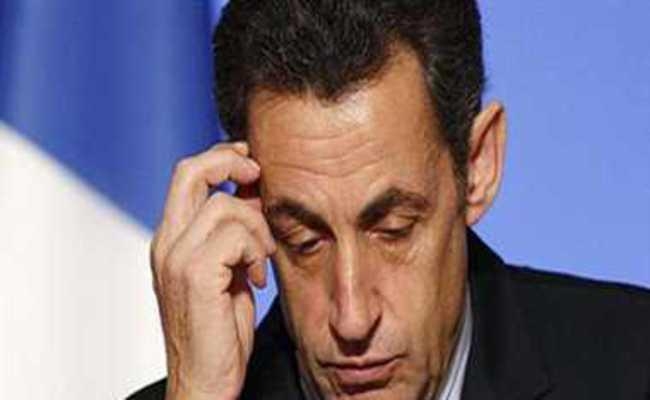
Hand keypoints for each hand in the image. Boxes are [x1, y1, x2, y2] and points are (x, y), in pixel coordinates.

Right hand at [150, 142, 274, 399]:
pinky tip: (257, 279)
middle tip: (259, 174)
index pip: (187, 175)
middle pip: (191, 171)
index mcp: (171, 239)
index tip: (252, 164)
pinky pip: (235, 235)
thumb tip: (256, 196)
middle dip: (232, 161)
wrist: (205, 380)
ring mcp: (176, 258)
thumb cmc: (219, 330)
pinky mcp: (194, 275)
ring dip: (257, 227)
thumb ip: (234, 235)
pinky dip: (256, 251)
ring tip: (262, 258)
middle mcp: (166, 243)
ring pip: (225, 204)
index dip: (221, 158)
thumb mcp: (229, 271)